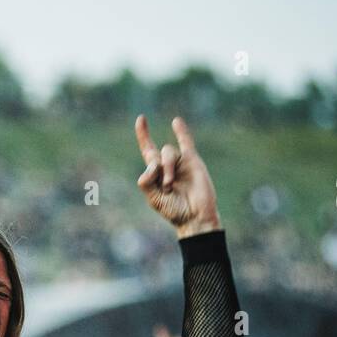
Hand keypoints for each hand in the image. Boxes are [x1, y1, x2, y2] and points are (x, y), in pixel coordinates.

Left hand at [134, 115, 219, 237]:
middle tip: (165, 186)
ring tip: (170, 185)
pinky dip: (181, 132)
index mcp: (156, 174)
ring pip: (168, 152)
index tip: (141, 119)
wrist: (195, 216)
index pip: (148, 150)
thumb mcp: (154, 198)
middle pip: (156, 155)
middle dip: (157, 168)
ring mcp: (180, 162)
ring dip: (167, 167)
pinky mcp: (193, 161)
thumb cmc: (174, 211)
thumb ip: (146, 181)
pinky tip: (175, 122)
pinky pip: (186, 143)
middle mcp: (167, 165)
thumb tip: (151, 165)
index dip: (144, 135)